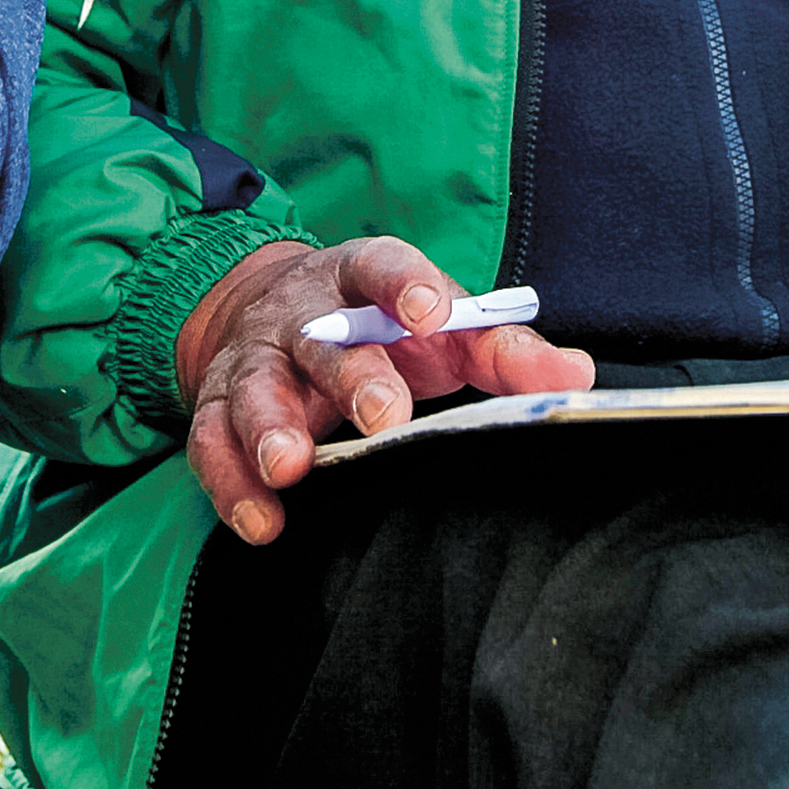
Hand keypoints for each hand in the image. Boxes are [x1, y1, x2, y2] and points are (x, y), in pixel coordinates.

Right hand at [174, 238, 594, 544]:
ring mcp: (255, 360)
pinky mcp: (217, 406)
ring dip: (270, 429)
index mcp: (360, 280)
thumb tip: (576, 377)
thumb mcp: (441, 327)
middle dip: (350, 377)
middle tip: (382, 415)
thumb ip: (505, 351)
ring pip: (255, 390)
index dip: (405, 284)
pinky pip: (212, 444)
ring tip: (291, 468)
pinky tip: (262, 521)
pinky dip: (232, 484)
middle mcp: (302, 315)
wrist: (270, 310)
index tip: (432, 310)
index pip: (381, 266)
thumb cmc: (378, 327)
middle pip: (321, 340)